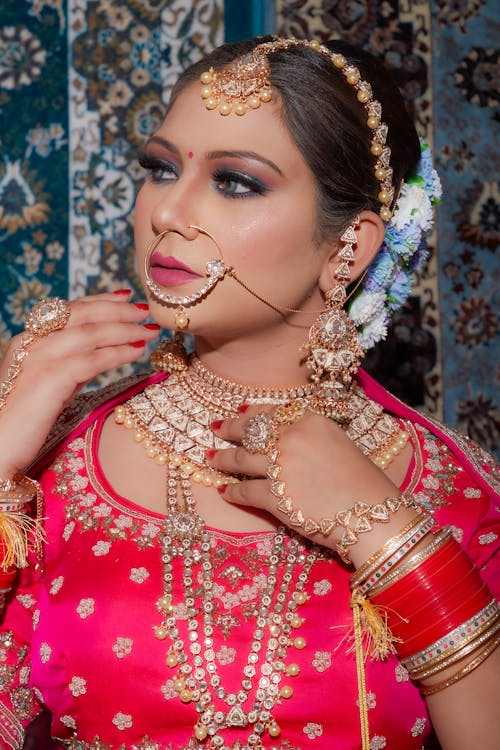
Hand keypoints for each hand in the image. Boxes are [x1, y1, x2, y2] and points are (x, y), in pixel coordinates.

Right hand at [0, 292, 159, 476]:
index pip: (69, 310)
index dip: (100, 300)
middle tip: (145, 312)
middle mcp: (33, 341)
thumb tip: (103, 354)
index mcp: (29, 339)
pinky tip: (136, 353)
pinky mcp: (50, 378)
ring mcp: (40, 358)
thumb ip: (71, 365)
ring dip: (125, 330)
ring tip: (149, 331)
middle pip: (82, 314)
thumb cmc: (24, 419)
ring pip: (91, 333)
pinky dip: (118, 354)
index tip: (125, 296)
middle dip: (118, 310)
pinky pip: (92, 360)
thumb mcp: (50, 383)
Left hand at [208, 406, 412, 560]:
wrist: (375, 517)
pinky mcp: (274, 496)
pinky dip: (232, 491)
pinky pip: (244, 490)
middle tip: (215, 430)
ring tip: (212, 459)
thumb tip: (287, 441)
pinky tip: (224, 491)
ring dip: (223, 459)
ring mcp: (280, 465)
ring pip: (241, 458)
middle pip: (251, 430)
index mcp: (311, 420)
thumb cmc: (367, 485)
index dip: (251, 413)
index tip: (239, 412)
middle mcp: (292, 437)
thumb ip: (312, 438)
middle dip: (229, 429)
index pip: (272, 412)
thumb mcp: (341, 445)